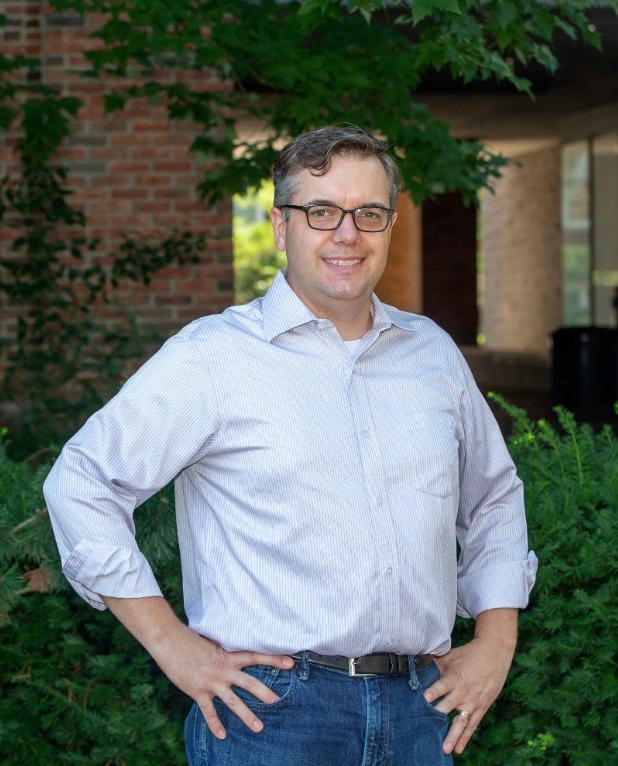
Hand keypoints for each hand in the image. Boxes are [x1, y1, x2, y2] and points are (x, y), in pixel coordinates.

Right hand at [102, 595, 293, 739]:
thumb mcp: (212, 643)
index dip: (273, 659)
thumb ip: (224, 652)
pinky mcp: (198, 691)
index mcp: (228, 656)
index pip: (255, 656)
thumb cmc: (190, 640)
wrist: (170, 641)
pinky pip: (209, 711)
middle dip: (265, 693)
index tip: (290, 662)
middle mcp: (223, 670)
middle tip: (279, 702)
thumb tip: (235, 654)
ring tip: (259, 727)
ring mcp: (211, 682)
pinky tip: (222, 735)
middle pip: (249, 683)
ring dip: (246, 715)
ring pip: (233, 701)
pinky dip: (215, 724)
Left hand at [423, 608, 517, 754]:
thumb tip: (416, 668)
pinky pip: (472, 725)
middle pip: (447, 707)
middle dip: (436, 717)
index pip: (441, 686)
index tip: (424, 698)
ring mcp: (473, 702)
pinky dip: (465, 738)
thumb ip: (434, 666)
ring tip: (444, 749)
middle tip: (425, 729)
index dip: (433, 692)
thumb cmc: (468, 654)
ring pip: (460, 722)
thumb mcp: (450, 656)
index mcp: (454, 677)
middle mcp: (463, 692)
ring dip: (452, 735)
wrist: (494, 654)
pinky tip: (458, 749)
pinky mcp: (481, 708)